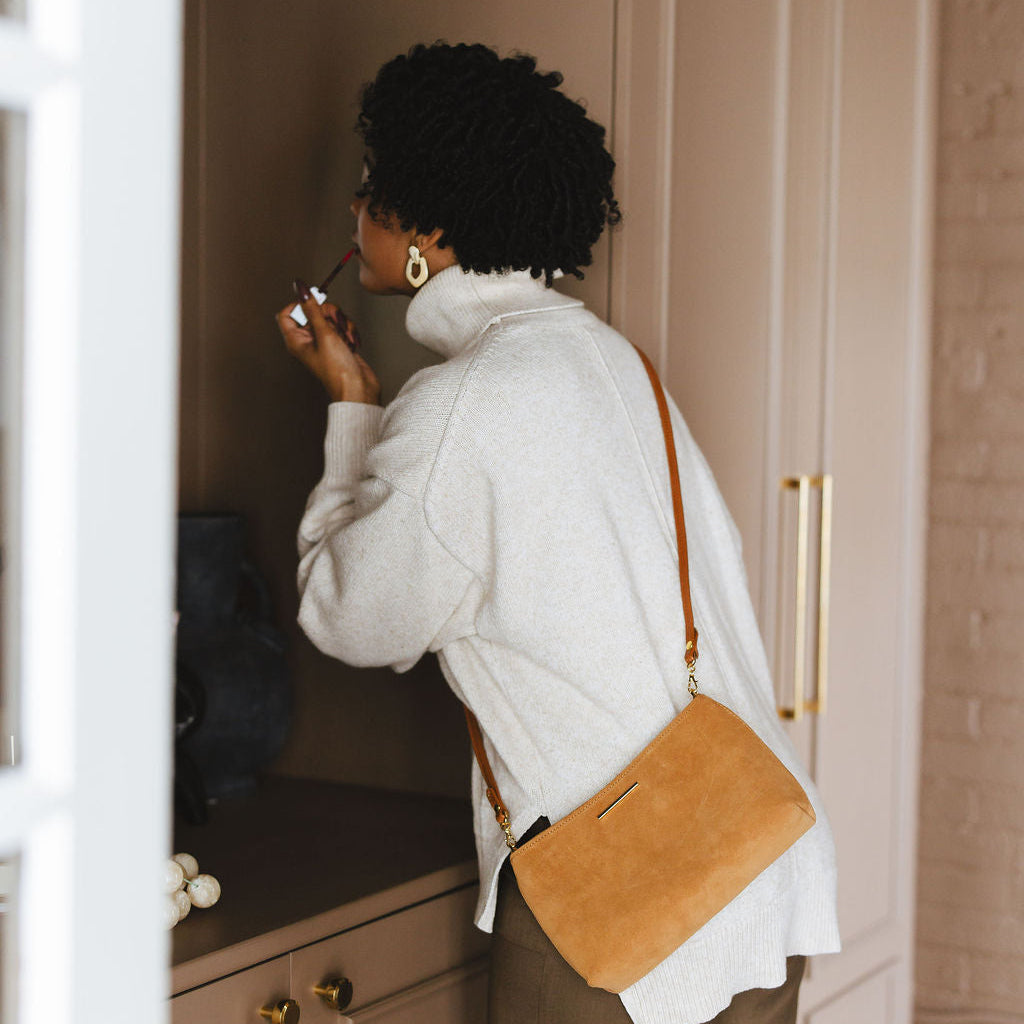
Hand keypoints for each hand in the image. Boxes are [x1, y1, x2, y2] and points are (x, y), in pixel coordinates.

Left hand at [276, 279, 380, 404]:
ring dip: (342, 324)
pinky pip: (343, 327)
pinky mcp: (339, 344)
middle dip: (329, 313)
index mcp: (296, 341)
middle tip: (335, 322)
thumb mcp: (324, 334)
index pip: (287, 313)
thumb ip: (312, 308)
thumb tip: (300, 288)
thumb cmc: (337, 371)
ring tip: (346, 338)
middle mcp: (308, 341)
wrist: (358, 389)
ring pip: (331, 318)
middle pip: (313, 312)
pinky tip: (352, 344)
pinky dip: (349, 332)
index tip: (314, 302)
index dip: (299, 304)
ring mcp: (324, 342)